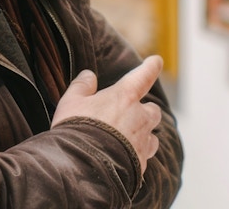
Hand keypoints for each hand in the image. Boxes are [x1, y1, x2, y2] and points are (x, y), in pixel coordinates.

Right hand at [52, 55, 163, 175]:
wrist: (83, 167)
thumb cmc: (76, 129)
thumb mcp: (71, 102)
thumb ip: (82, 86)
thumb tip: (89, 75)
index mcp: (125, 97)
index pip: (143, 76)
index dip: (151, 67)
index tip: (157, 60)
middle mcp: (139, 118)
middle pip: (153, 111)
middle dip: (146, 111)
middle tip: (132, 113)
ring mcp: (142, 142)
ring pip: (152, 137)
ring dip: (144, 135)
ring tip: (128, 139)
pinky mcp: (140, 164)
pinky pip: (144, 157)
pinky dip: (136, 155)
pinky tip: (123, 158)